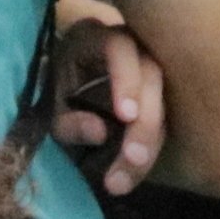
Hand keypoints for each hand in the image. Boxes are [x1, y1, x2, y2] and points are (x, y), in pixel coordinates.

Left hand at [52, 0, 167, 194]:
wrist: (67, 92)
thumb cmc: (55, 95)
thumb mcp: (51, 110)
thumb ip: (70, 121)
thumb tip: (101, 133)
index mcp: (95, 39)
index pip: (119, 48)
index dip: (127, 78)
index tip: (126, 116)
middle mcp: (131, 45)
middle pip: (152, 75)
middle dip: (146, 121)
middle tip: (133, 158)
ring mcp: (151, 65)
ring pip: (166, 98)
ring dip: (152, 140)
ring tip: (126, 180)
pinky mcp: (162, 90)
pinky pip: (168, 113)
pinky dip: (154, 145)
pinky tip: (136, 170)